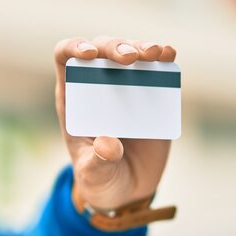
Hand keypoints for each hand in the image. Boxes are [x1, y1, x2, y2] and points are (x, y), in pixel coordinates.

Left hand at [53, 36, 176, 208]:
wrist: (129, 188)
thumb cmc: (101, 178)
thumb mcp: (94, 176)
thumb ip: (97, 163)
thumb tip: (108, 146)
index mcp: (74, 98)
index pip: (66, 58)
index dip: (74, 48)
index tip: (89, 55)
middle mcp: (97, 84)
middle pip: (102, 50)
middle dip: (115, 47)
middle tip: (131, 58)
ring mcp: (126, 86)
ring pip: (131, 52)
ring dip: (142, 46)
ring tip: (155, 54)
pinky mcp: (152, 93)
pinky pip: (157, 68)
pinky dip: (164, 58)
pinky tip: (169, 55)